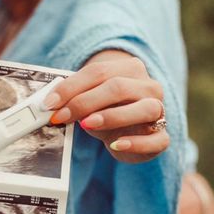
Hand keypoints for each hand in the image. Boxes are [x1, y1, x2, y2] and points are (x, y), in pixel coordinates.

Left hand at [44, 50, 168, 163]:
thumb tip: (51, 104)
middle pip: (118, 87)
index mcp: (131, 69)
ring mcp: (160, 111)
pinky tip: (116, 144)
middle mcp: (149, 87)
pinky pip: (157, 139)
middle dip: (84, 102)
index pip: (98, 72)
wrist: (130, 132)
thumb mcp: (90, 101)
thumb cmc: (108, 111)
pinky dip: (136, 143)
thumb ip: (76, 99)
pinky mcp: (163, 137)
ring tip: (86, 124)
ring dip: (111, 116)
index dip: (71, 87)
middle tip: (61, 116)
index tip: (50, 103)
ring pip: (144, 109)